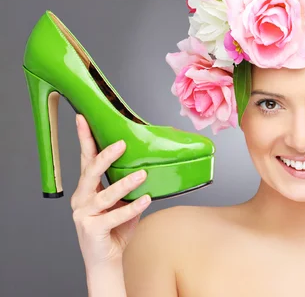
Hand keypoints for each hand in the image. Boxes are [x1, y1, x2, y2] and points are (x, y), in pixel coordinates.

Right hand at [70, 114, 151, 271]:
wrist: (106, 260)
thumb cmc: (115, 229)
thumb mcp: (122, 202)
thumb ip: (128, 185)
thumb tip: (148, 164)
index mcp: (87, 189)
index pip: (86, 160)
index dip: (85, 139)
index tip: (84, 119)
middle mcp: (81, 199)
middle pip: (90, 172)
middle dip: (105, 156)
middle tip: (121, 144)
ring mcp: (84, 215)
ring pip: (104, 195)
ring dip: (124, 184)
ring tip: (142, 174)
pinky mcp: (92, 229)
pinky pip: (114, 216)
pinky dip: (132, 207)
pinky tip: (145, 199)